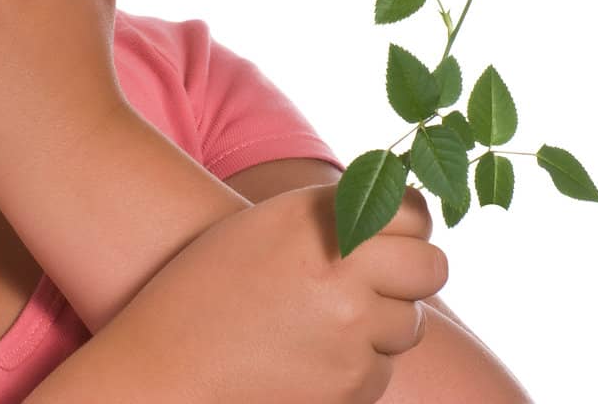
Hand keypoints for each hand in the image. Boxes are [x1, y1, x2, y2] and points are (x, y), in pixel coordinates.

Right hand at [90, 182, 447, 403]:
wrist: (166, 365)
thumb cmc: (209, 287)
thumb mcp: (268, 227)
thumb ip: (337, 215)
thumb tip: (407, 213)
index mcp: (319, 221)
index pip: (412, 212)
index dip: (409, 224)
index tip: (395, 233)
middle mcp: (343, 271)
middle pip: (431, 267)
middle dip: (412, 275)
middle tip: (380, 281)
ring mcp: (352, 331)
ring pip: (408, 325)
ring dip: (381, 325)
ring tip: (322, 323)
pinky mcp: (351, 384)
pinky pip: (381, 370)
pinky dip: (357, 367)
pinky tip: (308, 358)